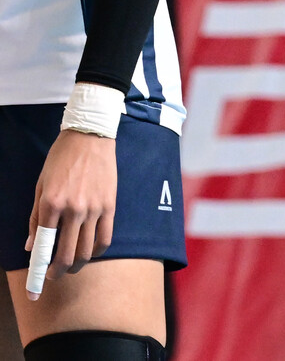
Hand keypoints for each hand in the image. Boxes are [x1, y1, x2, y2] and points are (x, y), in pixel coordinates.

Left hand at [26, 130, 116, 296]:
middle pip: (66, 256)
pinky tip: (89, 252)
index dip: (38, 274)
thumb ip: (36, 218)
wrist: (90, 134)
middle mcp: (73, 209)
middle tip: (52, 276)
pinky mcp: (110, 205)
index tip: (34, 291)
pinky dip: (96, 252)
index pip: (44, 248)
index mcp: (51, 203)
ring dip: (75, 265)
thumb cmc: (61, 158)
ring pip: (85, 251)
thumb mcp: (41, 186)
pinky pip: (105, 238)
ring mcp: (94, 208)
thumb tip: (32, 246)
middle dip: (57, 273)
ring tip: (69, 265)